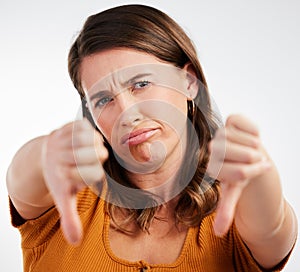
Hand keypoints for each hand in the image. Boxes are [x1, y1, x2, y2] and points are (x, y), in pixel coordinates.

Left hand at [41, 119, 107, 244]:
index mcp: (64, 176)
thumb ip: (70, 218)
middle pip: (96, 155)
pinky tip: (83, 139)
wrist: (45, 156)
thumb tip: (75, 241)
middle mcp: (62, 158)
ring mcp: (63, 141)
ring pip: (93, 139)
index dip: (93, 175)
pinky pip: (85, 127)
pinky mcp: (65, 127)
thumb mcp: (63, 198)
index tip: (81, 174)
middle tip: (88, 159)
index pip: (94, 174)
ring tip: (88, 148)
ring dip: (94, 145)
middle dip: (96, 158)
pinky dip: (87, 132)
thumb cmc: (60, 177)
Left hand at [207, 115, 271, 235]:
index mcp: (213, 168)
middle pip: (245, 157)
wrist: (245, 155)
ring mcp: (221, 134)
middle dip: (256, 162)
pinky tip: (251, 135)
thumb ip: (225, 210)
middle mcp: (213, 150)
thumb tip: (218, 233)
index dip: (253, 174)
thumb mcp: (233, 192)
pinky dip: (253, 130)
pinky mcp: (231, 121)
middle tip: (257, 161)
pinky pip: (246, 124)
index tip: (257, 171)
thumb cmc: (238, 174)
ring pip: (249, 142)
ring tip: (253, 150)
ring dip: (256, 148)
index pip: (239, 174)